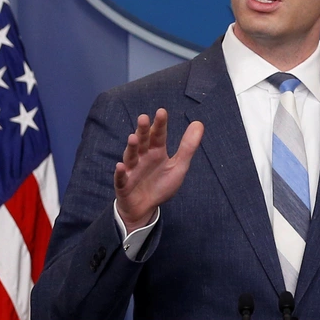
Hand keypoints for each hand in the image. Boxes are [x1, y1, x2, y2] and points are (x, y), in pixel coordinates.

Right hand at [114, 109, 204, 229]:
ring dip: (131, 147)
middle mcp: (142, 157)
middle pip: (142, 141)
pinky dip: (120, 173)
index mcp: (156, 152)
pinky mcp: (124, 184)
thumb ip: (188, 146)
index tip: (162, 112)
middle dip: (143, 130)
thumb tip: (199, 123)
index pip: (158, 135)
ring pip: (130, 156)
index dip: (160, 124)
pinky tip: (120, 166)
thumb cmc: (160, 184)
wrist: (145, 207)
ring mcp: (132, 170)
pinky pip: (121, 178)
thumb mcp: (178, 166)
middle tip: (144, 118)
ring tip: (133, 138)